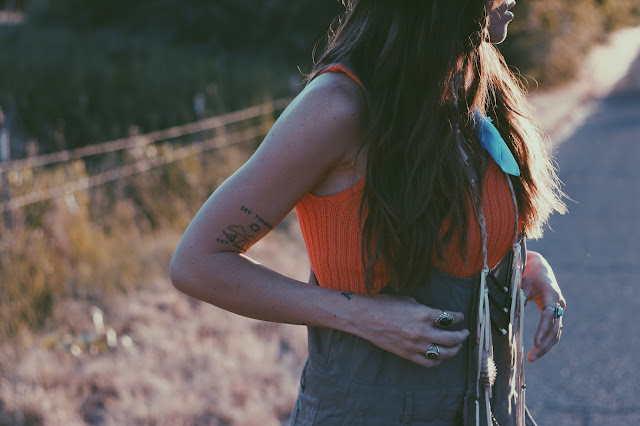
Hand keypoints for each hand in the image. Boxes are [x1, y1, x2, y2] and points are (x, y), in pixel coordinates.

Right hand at [352, 294, 469, 367]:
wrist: (365, 317)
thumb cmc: (384, 304)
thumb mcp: (408, 300)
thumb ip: (424, 310)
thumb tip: (435, 316)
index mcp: (423, 314)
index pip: (450, 318)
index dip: (458, 317)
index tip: (460, 317)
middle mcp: (422, 331)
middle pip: (451, 339)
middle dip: (462, 336)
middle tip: (465, 333)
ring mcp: (415, 345)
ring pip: (443, 354)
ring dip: (454, 350)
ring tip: (456, 346)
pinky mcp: (408, 354)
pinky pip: (429, 363)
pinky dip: (438, 361)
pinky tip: (440, 356)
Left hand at [521, 251, 565, 361]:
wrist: (540, 268)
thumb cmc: (528, 275)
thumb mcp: (521, 284)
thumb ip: (518, 300)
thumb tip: (511, 319)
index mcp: (551, 294)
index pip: (548, 316)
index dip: (542, 330)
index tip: (535, 342)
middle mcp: (559, 304)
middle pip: (555, 329)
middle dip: (544, 345)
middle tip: (531, 357)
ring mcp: (559, 310)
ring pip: (556, 333)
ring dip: (546, 347)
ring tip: (532, 358)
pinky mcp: (557, 314)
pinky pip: (555, 331)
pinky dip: (547, 341)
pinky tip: (538, 351)